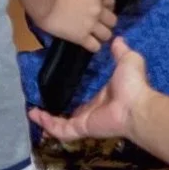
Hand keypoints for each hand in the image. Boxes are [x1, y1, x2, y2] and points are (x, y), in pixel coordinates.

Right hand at [29, 38, 150, 143]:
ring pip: (61, 125)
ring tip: (32, 113)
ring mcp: (86, 122)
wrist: (135, 105)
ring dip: (47, 121)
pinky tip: (36, 115)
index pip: (83, 105)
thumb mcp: (127, 61)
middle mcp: (91, 114)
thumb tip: (118, 40)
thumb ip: (120, 52)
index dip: (71, 101)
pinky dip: (49, 125)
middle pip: (69, 117)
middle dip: (54, 115)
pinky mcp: (81, 128)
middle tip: (39, 108)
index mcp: (101, 100)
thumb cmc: (133, 85)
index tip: (59, 94)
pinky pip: (62, 130)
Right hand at [35, 0, 116, 52]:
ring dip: (101, 36)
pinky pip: (96, 47)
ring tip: (92, 36)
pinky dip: (92, 46)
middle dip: (106, 23)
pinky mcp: (82, 37)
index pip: (111, 1)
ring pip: (107, 35)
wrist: (43, 1)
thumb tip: (81, 4)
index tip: (101, 10)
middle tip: (96, 25)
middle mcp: (98, 9)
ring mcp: (92, 24)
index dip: (107, 7)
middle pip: (113, 21)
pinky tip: (86, 43)